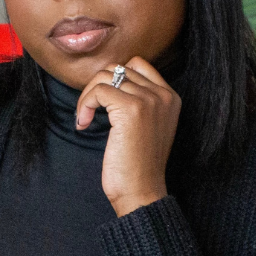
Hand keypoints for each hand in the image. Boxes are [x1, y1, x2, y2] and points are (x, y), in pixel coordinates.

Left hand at [75, 56, 181, 216]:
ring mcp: (149, 100)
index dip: (114, 79)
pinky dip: (85, 105)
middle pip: (118, 67)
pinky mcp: (131, 108)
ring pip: (105, 76)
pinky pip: (98, 90)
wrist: (141, 191)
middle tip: (90, 112)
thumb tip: (109, 78)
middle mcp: (164, 95)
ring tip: (85, 118)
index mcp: (171, 97)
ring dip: (88, 96)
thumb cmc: (138, 164)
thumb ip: (139, 99)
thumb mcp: (148, 126)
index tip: (104, 104)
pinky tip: (83, 124)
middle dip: (97, 87)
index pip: (137, 64)